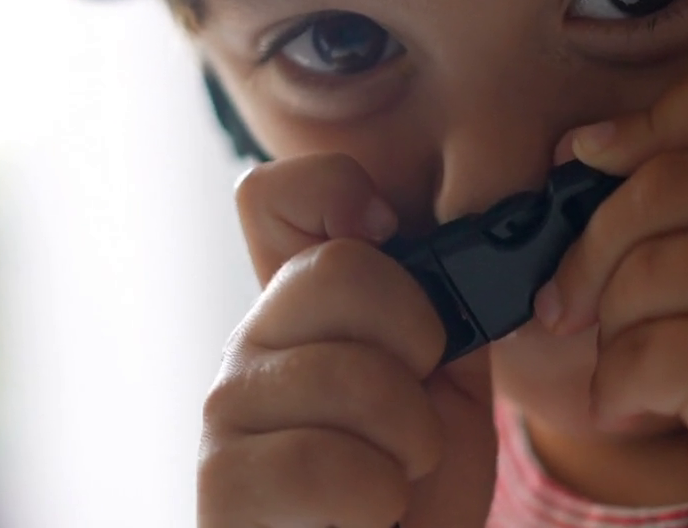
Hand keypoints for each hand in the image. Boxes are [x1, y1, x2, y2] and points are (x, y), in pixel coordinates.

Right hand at [198, 154, 496, 527]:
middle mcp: (252, 339)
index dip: (335, 192)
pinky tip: (364, 516)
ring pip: (351, 375)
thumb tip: (463, 241)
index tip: (390, 235)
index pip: (272, 194)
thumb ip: (445, 300)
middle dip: (419, 347)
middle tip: (413, 407)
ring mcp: (228, 409)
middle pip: (341, 269)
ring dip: (410, 443)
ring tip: (392, 475)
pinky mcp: (224, 484)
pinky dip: (379, 499)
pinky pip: (327, 464)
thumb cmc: (418, 485)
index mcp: (303, 303)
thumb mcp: (449, 376)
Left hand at [535, 60, 687, 527]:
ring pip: (641, 274)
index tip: (588, 160)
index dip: (643, 122)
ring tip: (639, 375)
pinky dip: (616, 389)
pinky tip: (640, 410)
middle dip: (591, 254)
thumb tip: (580, 150)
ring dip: (611, 335)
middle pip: (659, 187)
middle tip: (568, 308)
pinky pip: (640, 350)